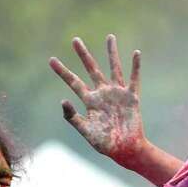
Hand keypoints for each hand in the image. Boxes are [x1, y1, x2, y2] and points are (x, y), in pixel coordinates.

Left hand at [49, 35, 148, 166]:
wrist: (125, 149)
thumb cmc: (105, 144)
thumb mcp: (85, 131)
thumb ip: (72, 117)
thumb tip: (63, 100)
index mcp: (90, 101)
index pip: (73, 82)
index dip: (62, 71)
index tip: (51, 60)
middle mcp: (102, 93)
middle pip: (91, 69)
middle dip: (83, 55)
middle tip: (75, 40)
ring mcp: (117, 94)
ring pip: (113, 68)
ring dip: (111, 53)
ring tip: (110, 37)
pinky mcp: (131, 98)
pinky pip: (133, 79)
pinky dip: (135, 67)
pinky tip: (136, 53)